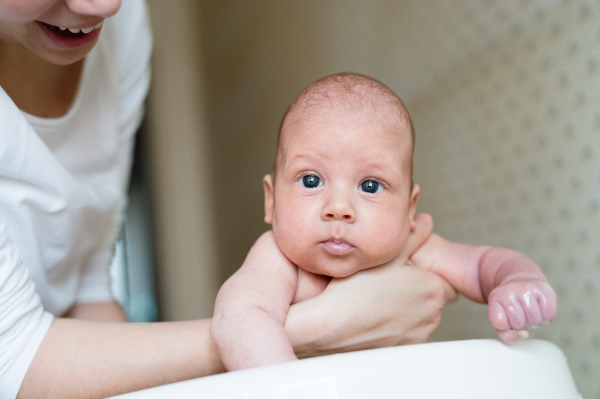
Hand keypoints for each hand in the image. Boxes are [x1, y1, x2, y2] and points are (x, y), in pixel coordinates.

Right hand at [285, 213, 456, 357]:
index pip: (445, 280)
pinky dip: (395, 328)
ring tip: (377, 301)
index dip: (425, 274)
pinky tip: (374, 318)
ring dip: (407, 311)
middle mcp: (432, 315)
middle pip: (432, 299)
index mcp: (433, 288)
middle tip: (388, 284)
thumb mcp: (385, 254)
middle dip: (416, 292)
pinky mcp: (404, 350)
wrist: (330, 325)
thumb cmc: (355, 290)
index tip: (405, 272)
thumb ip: (412, 236)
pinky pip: (407, 335)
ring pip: (420, 318)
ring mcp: (419, 336)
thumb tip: (425, 222)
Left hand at [487, 278, 556, 342]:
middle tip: (520, 314)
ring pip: (535, 321)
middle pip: (519, 324)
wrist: (523, 281)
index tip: (505, 321)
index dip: (504, 326)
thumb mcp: (501, 317)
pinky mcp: (545, 289)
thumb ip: (506, 333)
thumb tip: (523, 334)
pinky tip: (540, 310)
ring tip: (530, 312)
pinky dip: (547, 318)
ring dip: (534, 321)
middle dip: (521, 324)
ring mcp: (528, 288)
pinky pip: (550, 315)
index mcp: (497, 297)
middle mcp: (511, 290)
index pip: (499, 321)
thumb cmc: (511, 304)